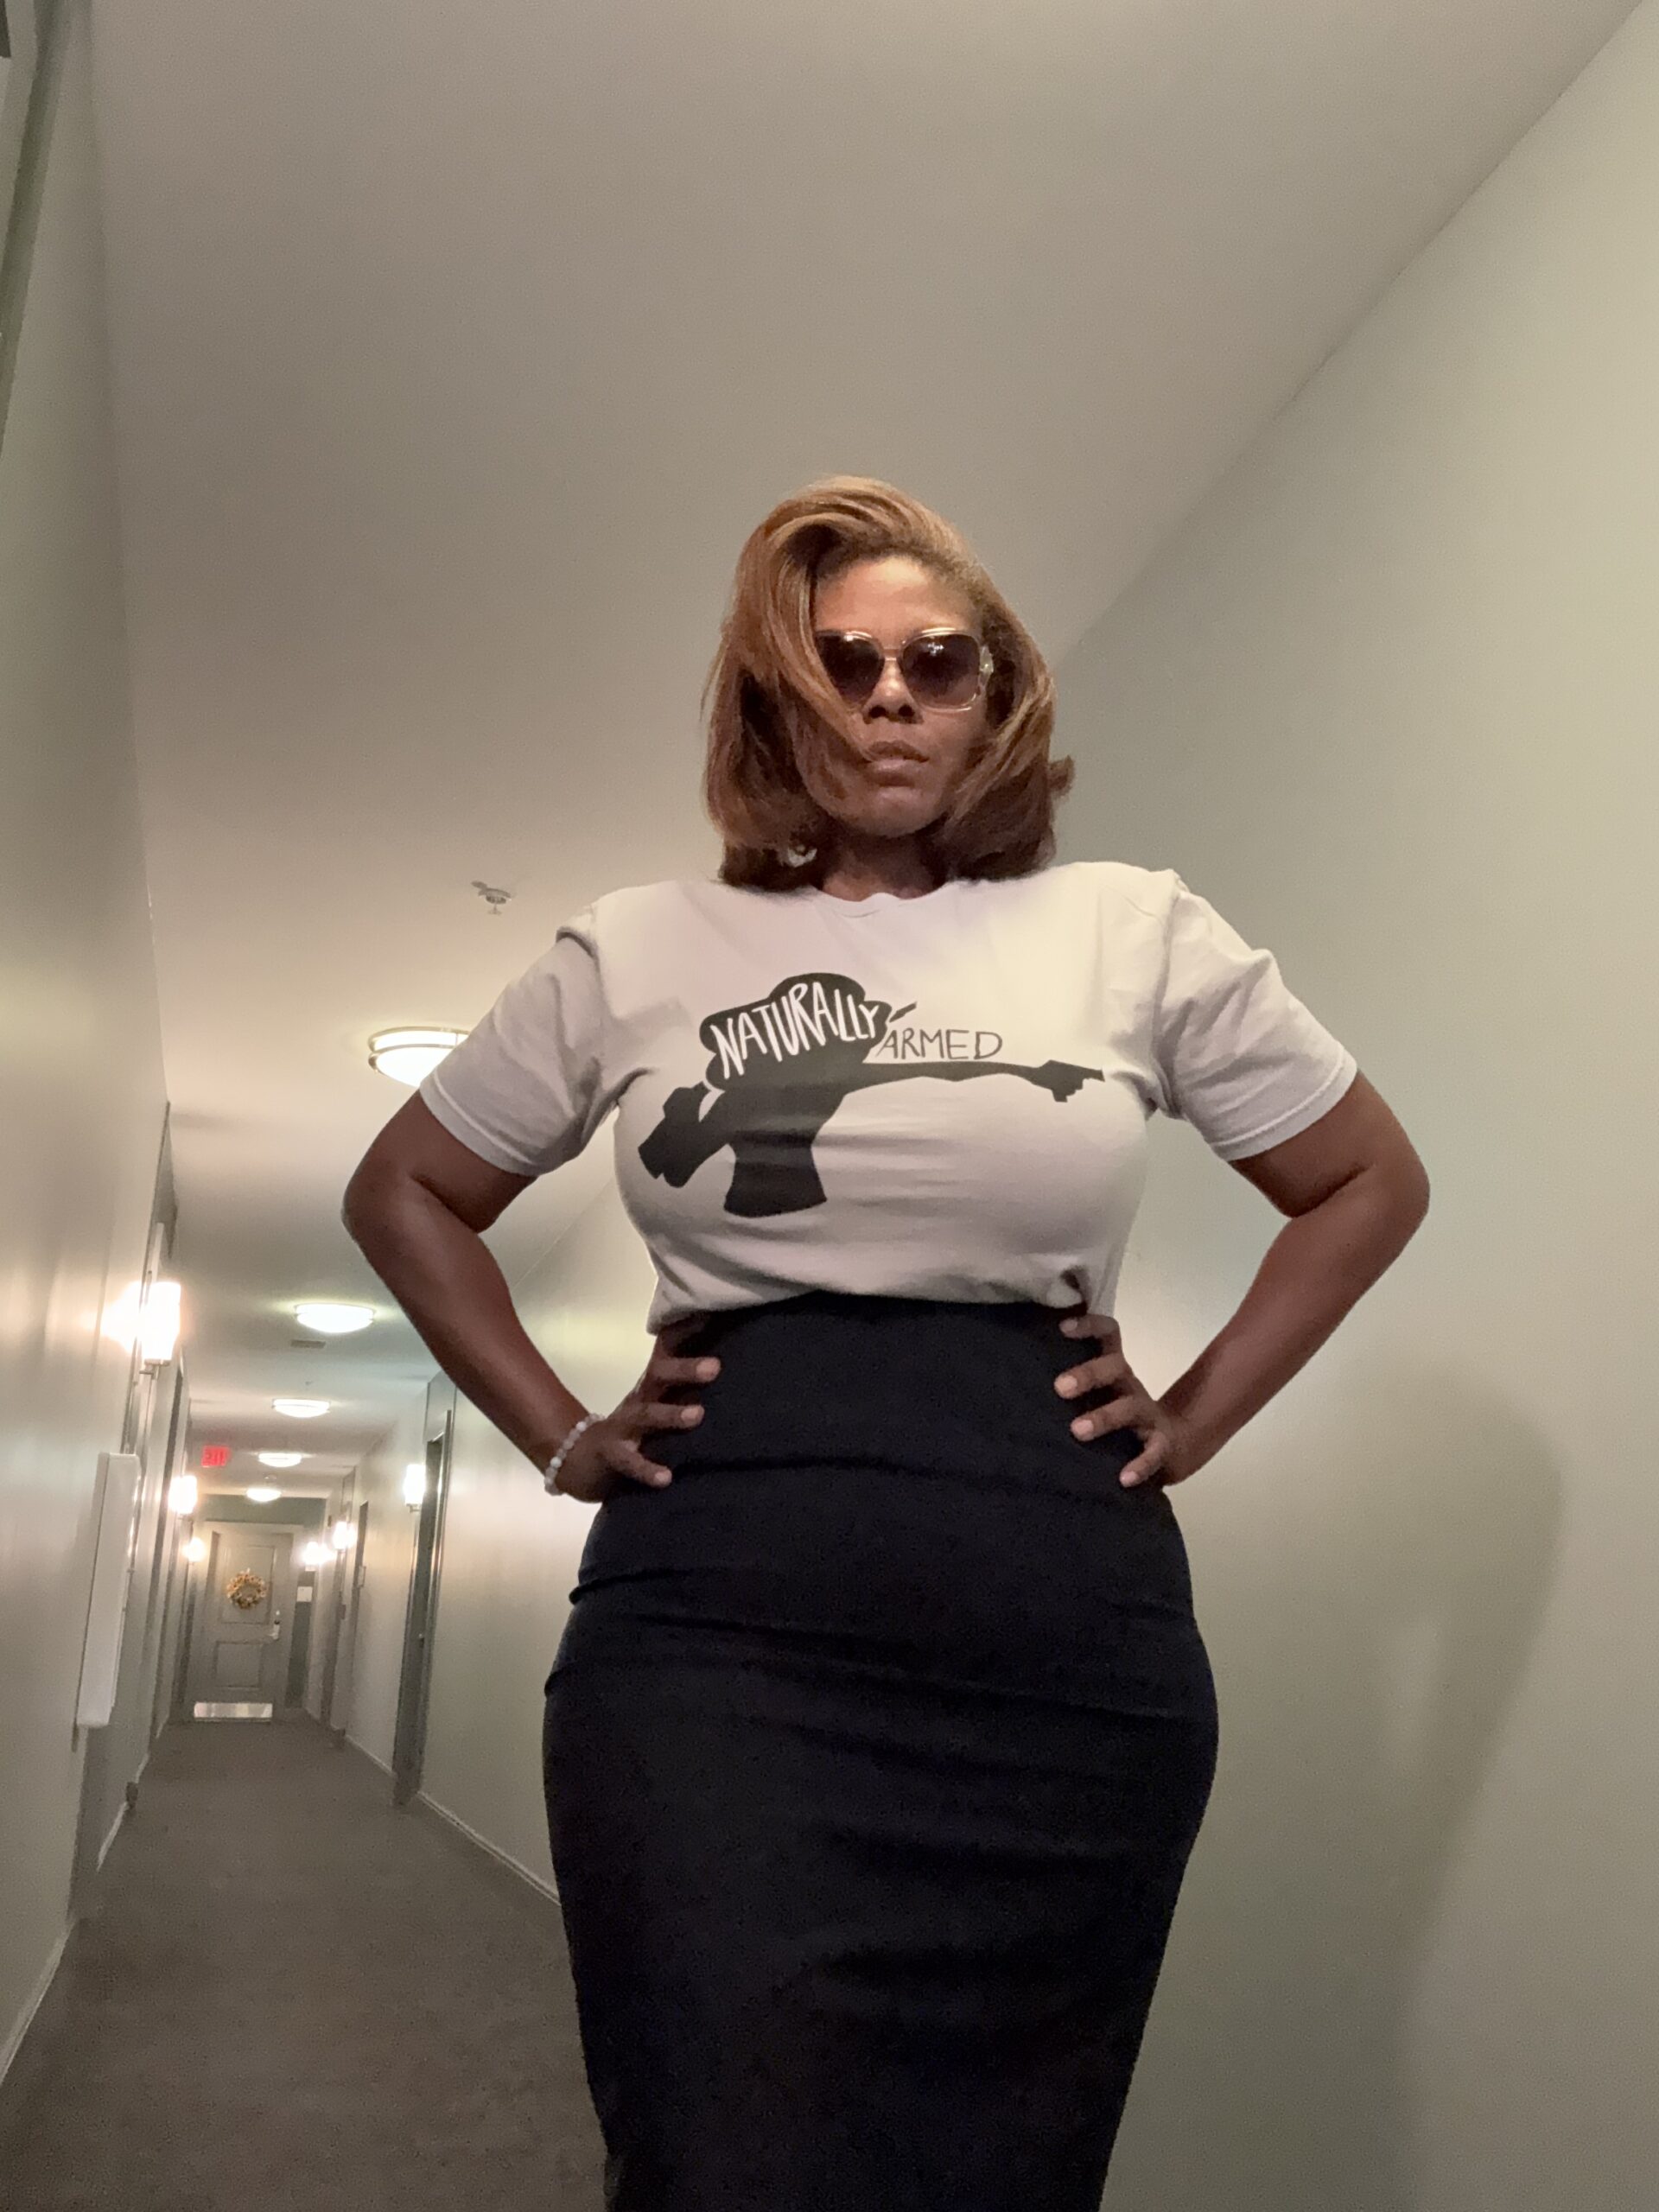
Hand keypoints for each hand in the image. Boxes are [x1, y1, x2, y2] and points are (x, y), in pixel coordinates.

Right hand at [546, 1318, 720, 1501]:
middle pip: (659, 1376)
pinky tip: (666, 1477)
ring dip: (671, 1415)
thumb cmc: (634, 1429)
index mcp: (652, 1385)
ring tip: (698, 1415)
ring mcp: (623, 1427)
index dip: (688, 1330)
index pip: (669, 1350)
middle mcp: (639, 1399)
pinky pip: (630, 1462)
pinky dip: (647, 1469)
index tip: (713, 1312)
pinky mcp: (612, 1456)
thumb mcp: (659, 1402)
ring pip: (645, 1416)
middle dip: (685, 1369)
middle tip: (715, 1367)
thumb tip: (727, 1365)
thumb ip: (685, 1386)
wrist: (580, 1459)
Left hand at [1053, 1307, 1197, 1489]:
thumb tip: (1013, 1381)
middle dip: (1088, 1374)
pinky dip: (1140, 1465)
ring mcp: (1147, 1415)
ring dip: (1104, 1418)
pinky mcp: (1161, 1445)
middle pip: (1115, 1367)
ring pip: (1129, 1409)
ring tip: (1077, 1431)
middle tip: (1060, 1387)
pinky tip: (1124, 1478)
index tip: (1062, 1328)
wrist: (1172, 1445)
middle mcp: (1130, 1386)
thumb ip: (1069, 1384)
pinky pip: (1154, 1453)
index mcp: (1114, 1370)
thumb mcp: (1098, 1394)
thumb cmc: (1116, 1415)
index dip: (1089, 1326)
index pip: (1107, 1335)